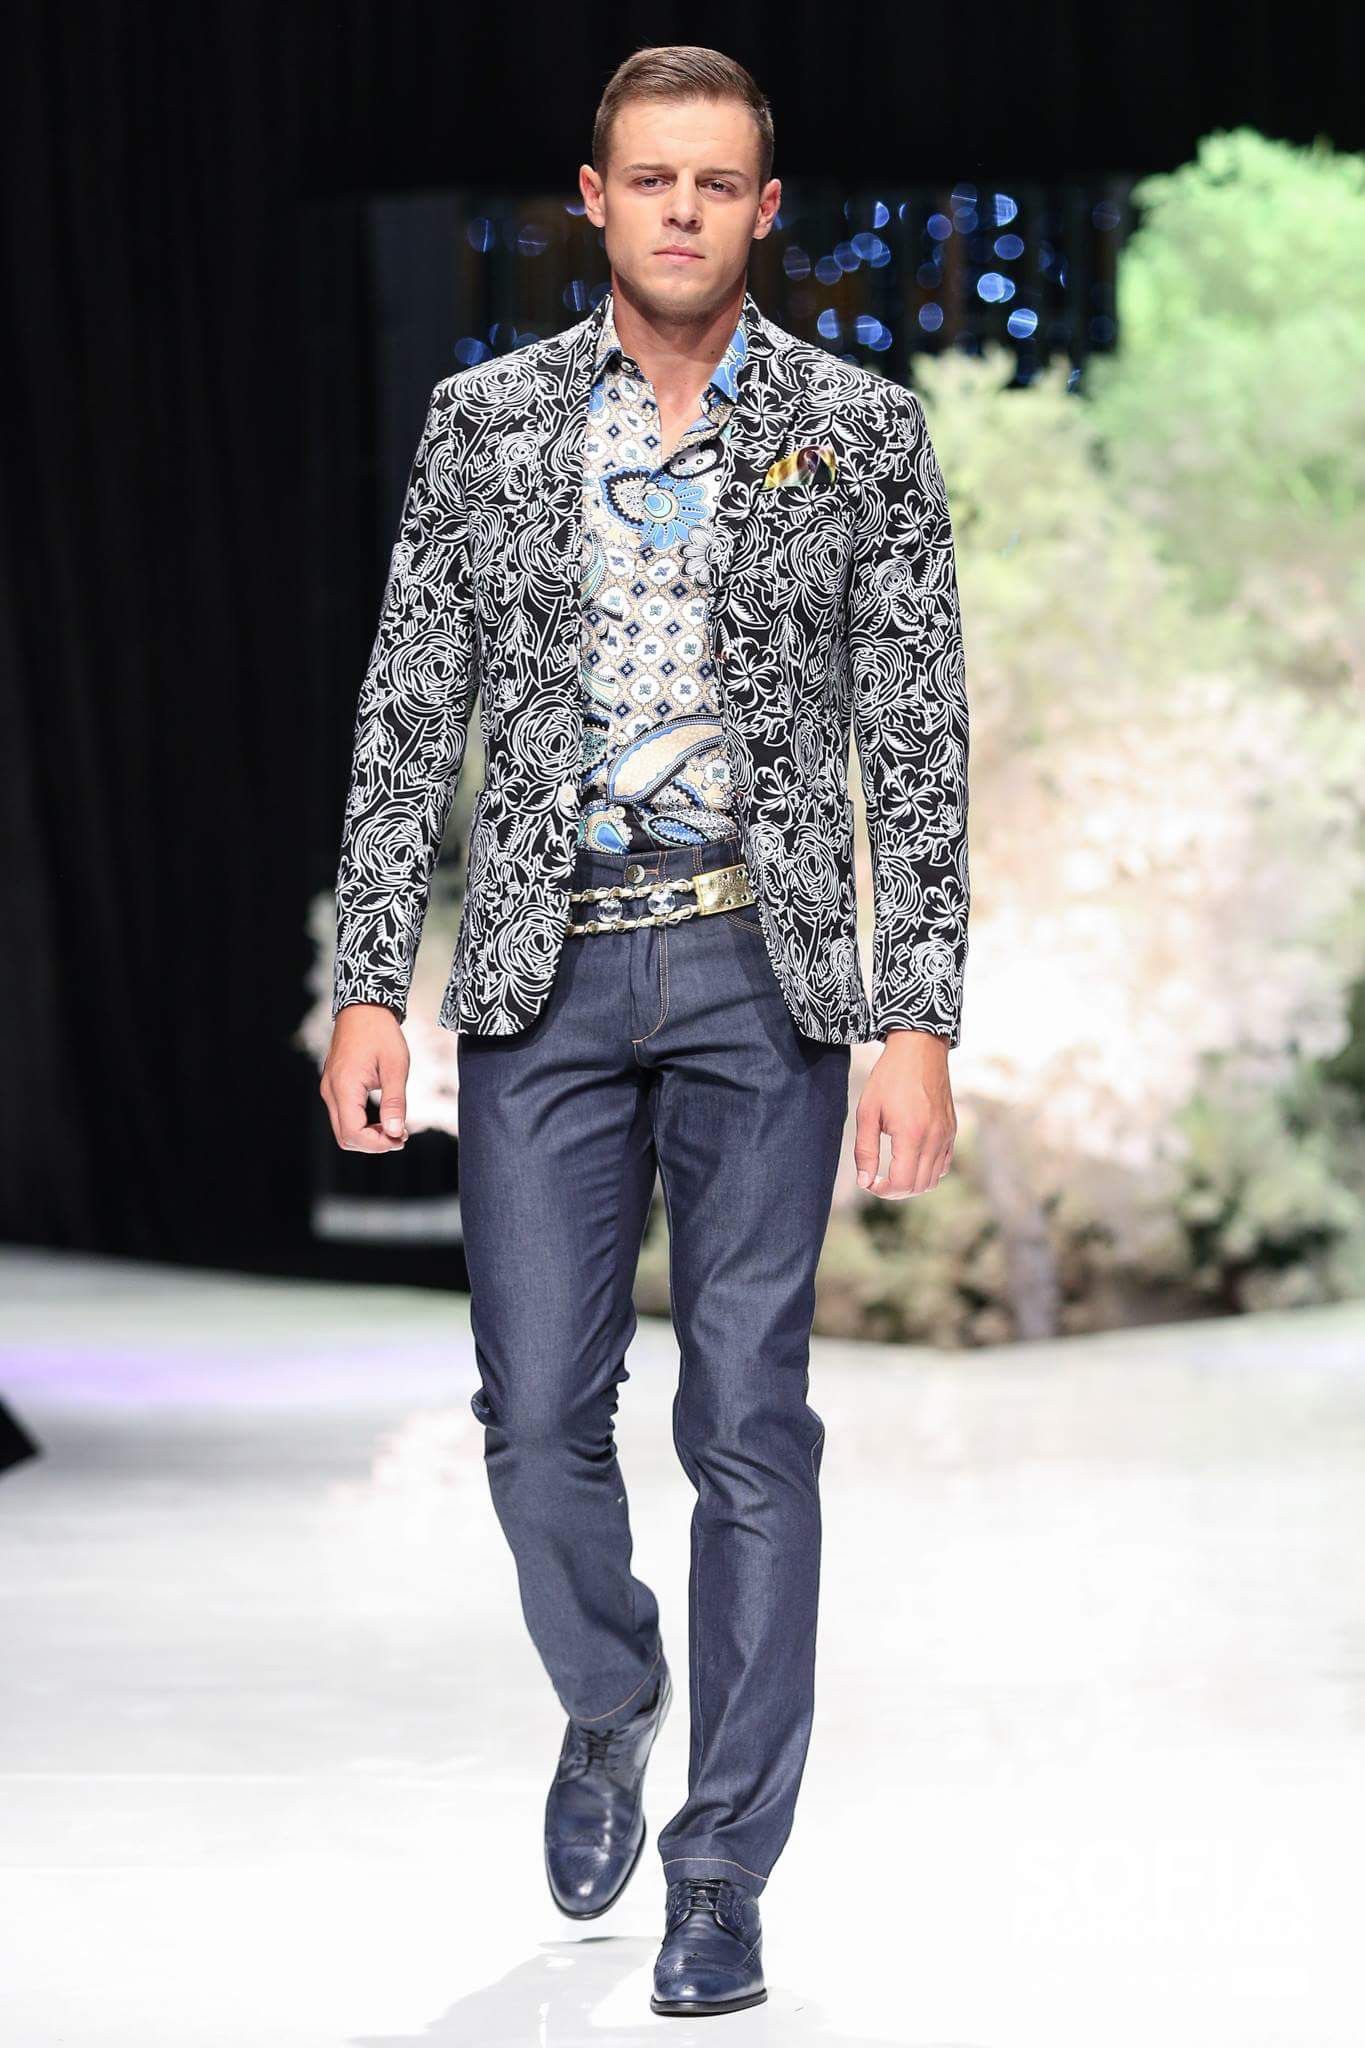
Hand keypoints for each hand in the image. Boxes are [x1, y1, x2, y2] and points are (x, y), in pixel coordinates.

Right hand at [319, 1003, 410, 1153]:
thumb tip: (394, 1132)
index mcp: (345, 1087)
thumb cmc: (381, 1033)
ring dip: (368, 1135)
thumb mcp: (395, 1067)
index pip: (353, 1133)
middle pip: (345, 1137)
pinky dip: (362, 1123)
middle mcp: (331, 1091)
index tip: (401, 1137)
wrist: (364, 1008)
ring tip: (395, 1127)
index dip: (377, 1144)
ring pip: (343, 1129)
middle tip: (400, 1136)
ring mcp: (329, 1088)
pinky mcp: (334, 1086)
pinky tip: (383, 1117)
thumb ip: (395, 1102)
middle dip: (373, 1143)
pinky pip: (344, 1115)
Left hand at [853, 1029, 955, 1198]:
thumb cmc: (889, 1078)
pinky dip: (927, 1171)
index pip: (902, 1183)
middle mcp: (934, 1139)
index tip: (870, 1182)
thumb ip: (865, 1150)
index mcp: (911, 1135)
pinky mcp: (952, 1130)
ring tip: (893, 1169)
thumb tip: (865, 1182)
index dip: (883, 1190)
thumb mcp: (868, 1112)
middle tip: (878, 1179)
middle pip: (918, 1187)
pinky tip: (911, 1158)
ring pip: (933, 1180)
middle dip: (895, 1190)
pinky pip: (943, 1165)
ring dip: (912, 1183)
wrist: (920, 1049)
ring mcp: (947, 1135)